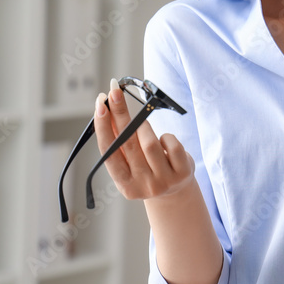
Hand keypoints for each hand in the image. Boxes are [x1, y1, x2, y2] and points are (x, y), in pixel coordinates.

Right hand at [93, 78, 196, 200]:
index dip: (103, 126)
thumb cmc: (147, 170)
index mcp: (124, 185)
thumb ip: (119, 142)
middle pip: (128, 144)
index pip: (109, 152)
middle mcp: (143, 185)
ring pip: (150, 144)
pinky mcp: (182, 174)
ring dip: (144, 126)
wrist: (174, 192)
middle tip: (115, 91)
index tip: (101, 104)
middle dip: (120, 114)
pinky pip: (171, 145)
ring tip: (142, 121)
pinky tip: (164, 141)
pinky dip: (166, 137)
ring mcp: (164, 181)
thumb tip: (106, 109)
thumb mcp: (130, 163)